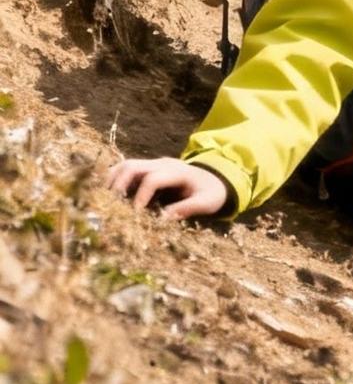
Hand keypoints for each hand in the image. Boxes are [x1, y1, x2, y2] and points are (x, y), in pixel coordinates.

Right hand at [107, 157, 228, 219]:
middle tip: (111, 205)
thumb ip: (187, 208)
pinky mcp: (149, 169)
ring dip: (113, 180)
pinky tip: (110, 196)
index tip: (134, 214)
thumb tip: (163, 219)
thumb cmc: (211, 192)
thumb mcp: (207, 202)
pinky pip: (128, 169)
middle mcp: (163, 164)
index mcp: (177, 172)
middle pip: (133, 166)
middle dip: (119, 184)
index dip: (141, 196)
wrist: (216, 178)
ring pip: (127, 165)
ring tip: (105, 200)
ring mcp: (154, 164)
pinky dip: (116, 179)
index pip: (152, 179)